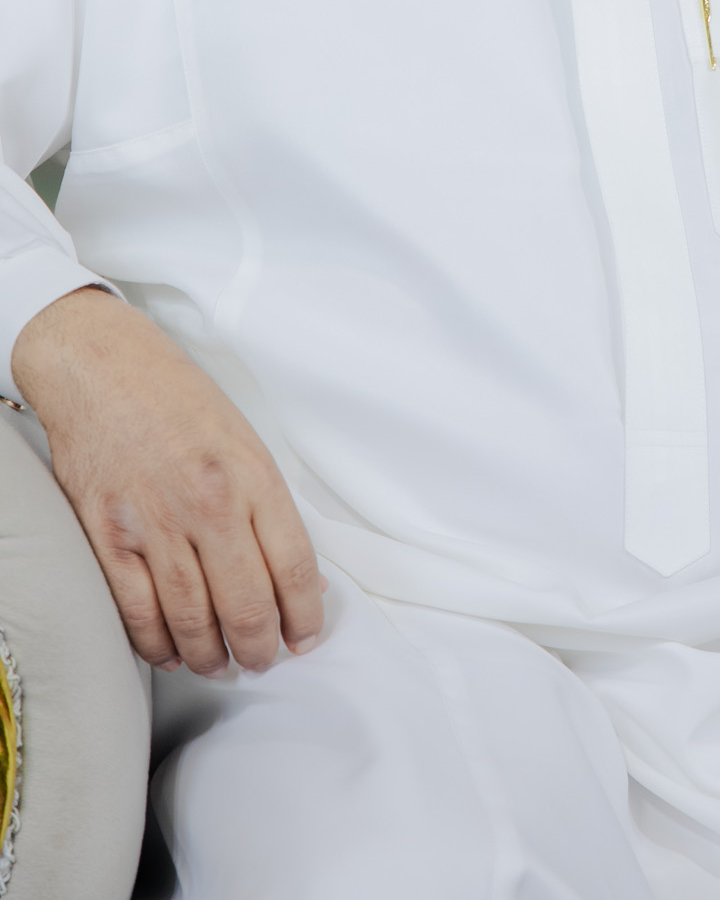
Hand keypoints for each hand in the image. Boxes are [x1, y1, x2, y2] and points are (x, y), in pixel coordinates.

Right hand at [11, 287, 323, 675]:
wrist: (101, 368)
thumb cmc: (178, 399)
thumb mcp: (244, 439)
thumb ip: (269, 505)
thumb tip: (298, 576)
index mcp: (251, 475)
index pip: (293, 565)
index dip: (305, 615)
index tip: (306, 636)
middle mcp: (207, 504)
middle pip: (246, 604)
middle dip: (260, 647)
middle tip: (263, 658)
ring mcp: (154, 524)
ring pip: (192, 620)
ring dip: (211, 655)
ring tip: (221, 663)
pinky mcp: (107, 537)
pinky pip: (137, 612)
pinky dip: (157, 644)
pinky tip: (171, 652)